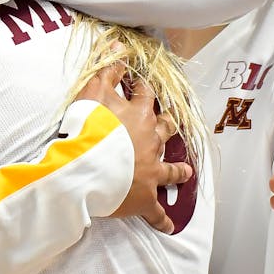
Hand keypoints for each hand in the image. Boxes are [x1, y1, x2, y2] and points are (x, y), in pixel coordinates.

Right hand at [76, 62, 188, 234]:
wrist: (87, 165)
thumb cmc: (89, 127)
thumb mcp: (94, 90)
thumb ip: (108, 68)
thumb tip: (121, 45)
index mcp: (140, 115)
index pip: (146, 97)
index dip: (144, 90)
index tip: (142, 86)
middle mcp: (150, 141)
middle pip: (165, 130)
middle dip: (167, 126)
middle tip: (170, 124)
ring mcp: (150, 171)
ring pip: (170, 170)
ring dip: (177, 171)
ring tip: (186, 172)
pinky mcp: (144, 198)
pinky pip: (156, 213)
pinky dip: (162, 220)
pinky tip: (169, 227)